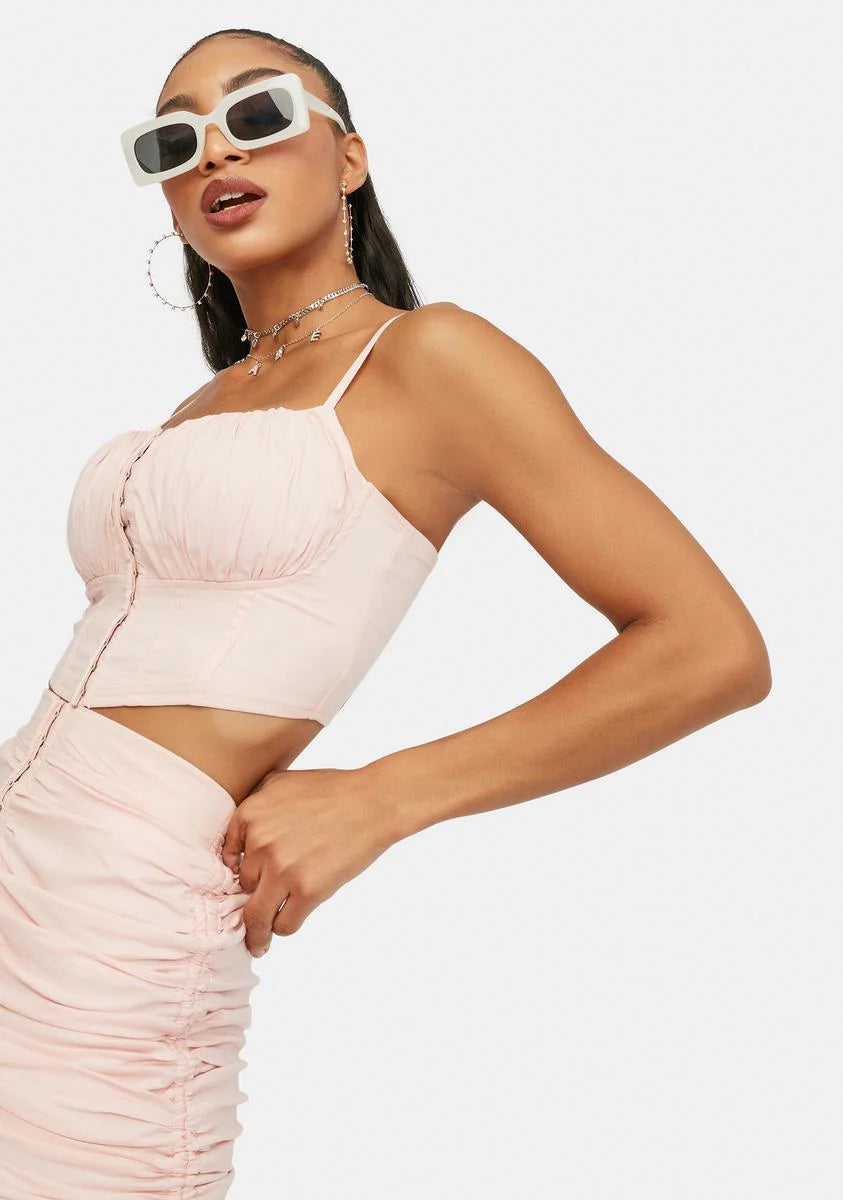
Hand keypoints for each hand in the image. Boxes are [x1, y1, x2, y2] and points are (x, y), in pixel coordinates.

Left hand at [221, 765, 396, 957]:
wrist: (373, 802)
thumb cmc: (332, 790)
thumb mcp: (280, 782)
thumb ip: (254, 805)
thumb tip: (239, 842)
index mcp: (250, 815)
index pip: (228, 859)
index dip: (238, 875)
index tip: (244, 888)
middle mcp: (260, 843)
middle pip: (245, 887)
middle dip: (256, 895)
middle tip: (262, 907)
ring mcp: (283, 868)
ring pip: (257, 915)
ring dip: (262, 926)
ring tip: (262, 939)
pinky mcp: (308, 890)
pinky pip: (284, 924)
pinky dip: (284, 928)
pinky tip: (287, 923)